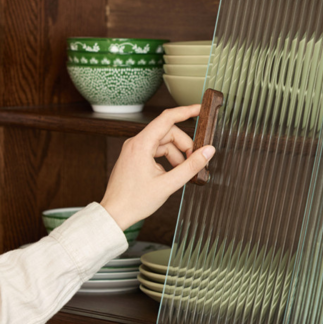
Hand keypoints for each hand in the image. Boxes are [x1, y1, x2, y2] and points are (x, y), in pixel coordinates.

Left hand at [100, 105, 215, 230]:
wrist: (114, 214)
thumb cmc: (134, 201)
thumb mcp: (168, 185)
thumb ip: (190, 167)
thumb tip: (207, 152)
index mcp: (141, 144)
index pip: (167, 118)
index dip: (186, 112)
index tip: (200, 109)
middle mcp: (136, 143)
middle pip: (168, 133)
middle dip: (184, 145)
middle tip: (194, 161)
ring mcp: (134, 149)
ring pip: (163, 143)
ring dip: (177, 154)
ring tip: (183, 171)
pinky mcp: (135, 157)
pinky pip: (156, 151)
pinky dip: (168, 159)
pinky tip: (172, 173)